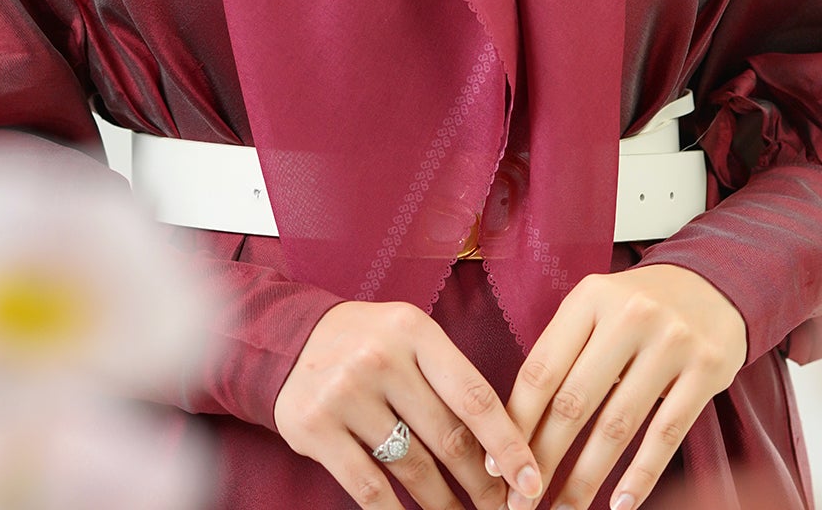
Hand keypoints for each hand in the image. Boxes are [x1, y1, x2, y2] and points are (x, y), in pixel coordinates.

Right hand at [274, 298, 544, 509]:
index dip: (508, 445)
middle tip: (502, 509)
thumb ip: (448, 378)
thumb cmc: (368, 344)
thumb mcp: (410, 338)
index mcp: (414, 330)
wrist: (289, 339)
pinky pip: (369, 487)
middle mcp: (380, 357)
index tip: (532, 483)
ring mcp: (345, 393)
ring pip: (413, 468)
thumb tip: (502, 447)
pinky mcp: (316, 428)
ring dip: (444, 505)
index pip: (474, 395)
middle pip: (447, 437)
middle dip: (481, 484)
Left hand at [505, 265, 745, 509]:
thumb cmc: (638, 307)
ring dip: (587, 478)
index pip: (542, 369)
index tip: (499, 463)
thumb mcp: (595, 308)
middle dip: (544, 459)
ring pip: (618, 425)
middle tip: (524, 501)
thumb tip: (518, 426)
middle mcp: (629, 315)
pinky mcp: (706, 369)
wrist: (713, 285)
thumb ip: (562, 353)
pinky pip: (666, 433)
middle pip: (574, 402)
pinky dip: (641, 475)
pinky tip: (621, 504)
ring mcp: (671, 341)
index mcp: (589, 298)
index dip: (517, 422)